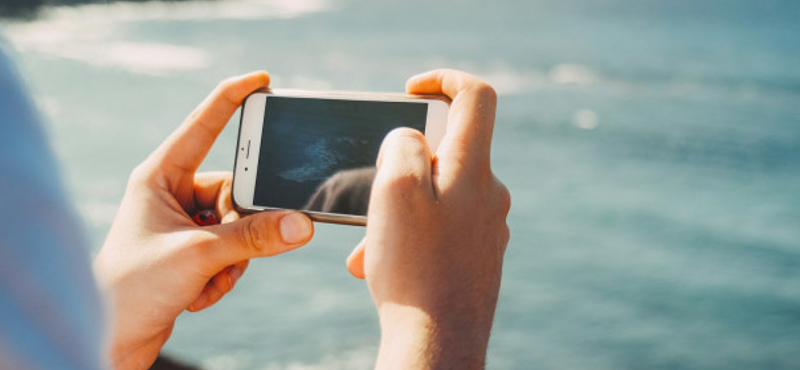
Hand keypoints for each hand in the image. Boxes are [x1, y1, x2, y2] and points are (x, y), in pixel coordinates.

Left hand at [94, 72, 313, 369]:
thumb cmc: (133, 287)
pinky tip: (197, 294)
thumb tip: (302, 224)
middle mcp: (172, 194)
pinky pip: (232, 250)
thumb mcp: (199, 255)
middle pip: (236, 190)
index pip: (203, 126)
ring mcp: (183, 224)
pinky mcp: (192, 251)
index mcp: (160, 176)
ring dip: (232, 259)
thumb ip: (254, 237)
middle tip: (226, 251)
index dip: (233, 99)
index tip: (263, 79)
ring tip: (203, 280)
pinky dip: (224, 274)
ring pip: (238, 225)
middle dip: (239, 227)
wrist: (112, 339)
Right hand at [346, 70, 510, 368]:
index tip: (410, 90)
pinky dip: (409, 237)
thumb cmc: (415, 269)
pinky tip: (383, 267)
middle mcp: (489, 194)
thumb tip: (410, 137)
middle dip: (399, 167)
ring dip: (396, 212)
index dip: (443, 79)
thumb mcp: (395, 190)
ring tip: (369, 248)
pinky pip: (440, 229)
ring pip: (435, 197)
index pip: (476, 96)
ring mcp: (487, 226)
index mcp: (474, 169)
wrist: (438, 345)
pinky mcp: (478, 254)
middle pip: (445, 151)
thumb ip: (403, 145)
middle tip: (372, 196)